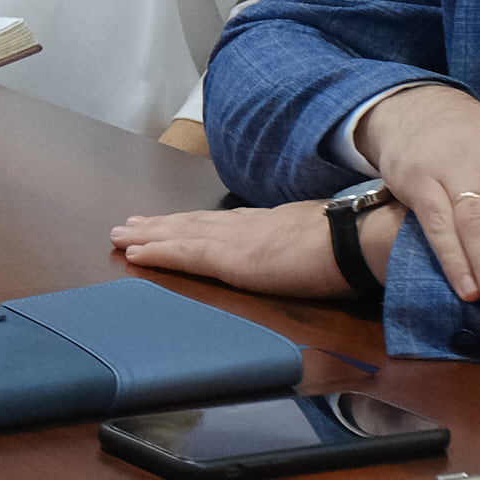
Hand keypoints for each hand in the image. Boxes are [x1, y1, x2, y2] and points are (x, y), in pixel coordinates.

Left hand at [108, 196, 398, 302]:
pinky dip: (156, 251)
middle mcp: (246, 225)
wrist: (358, 239)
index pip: (222, 222)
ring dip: (149, 234)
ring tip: (121, 235)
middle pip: (194, 224)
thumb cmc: (353, 245)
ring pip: (181, 234)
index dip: (193, 222)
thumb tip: (312, 251)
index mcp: (270, 223)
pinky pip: (183, 254)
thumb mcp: (323, 242)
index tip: (171, 221)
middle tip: (129, 226)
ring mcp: (235, 239)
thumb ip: (306, 245)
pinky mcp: (229, 258)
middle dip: (161, 225)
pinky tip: (134, 252)